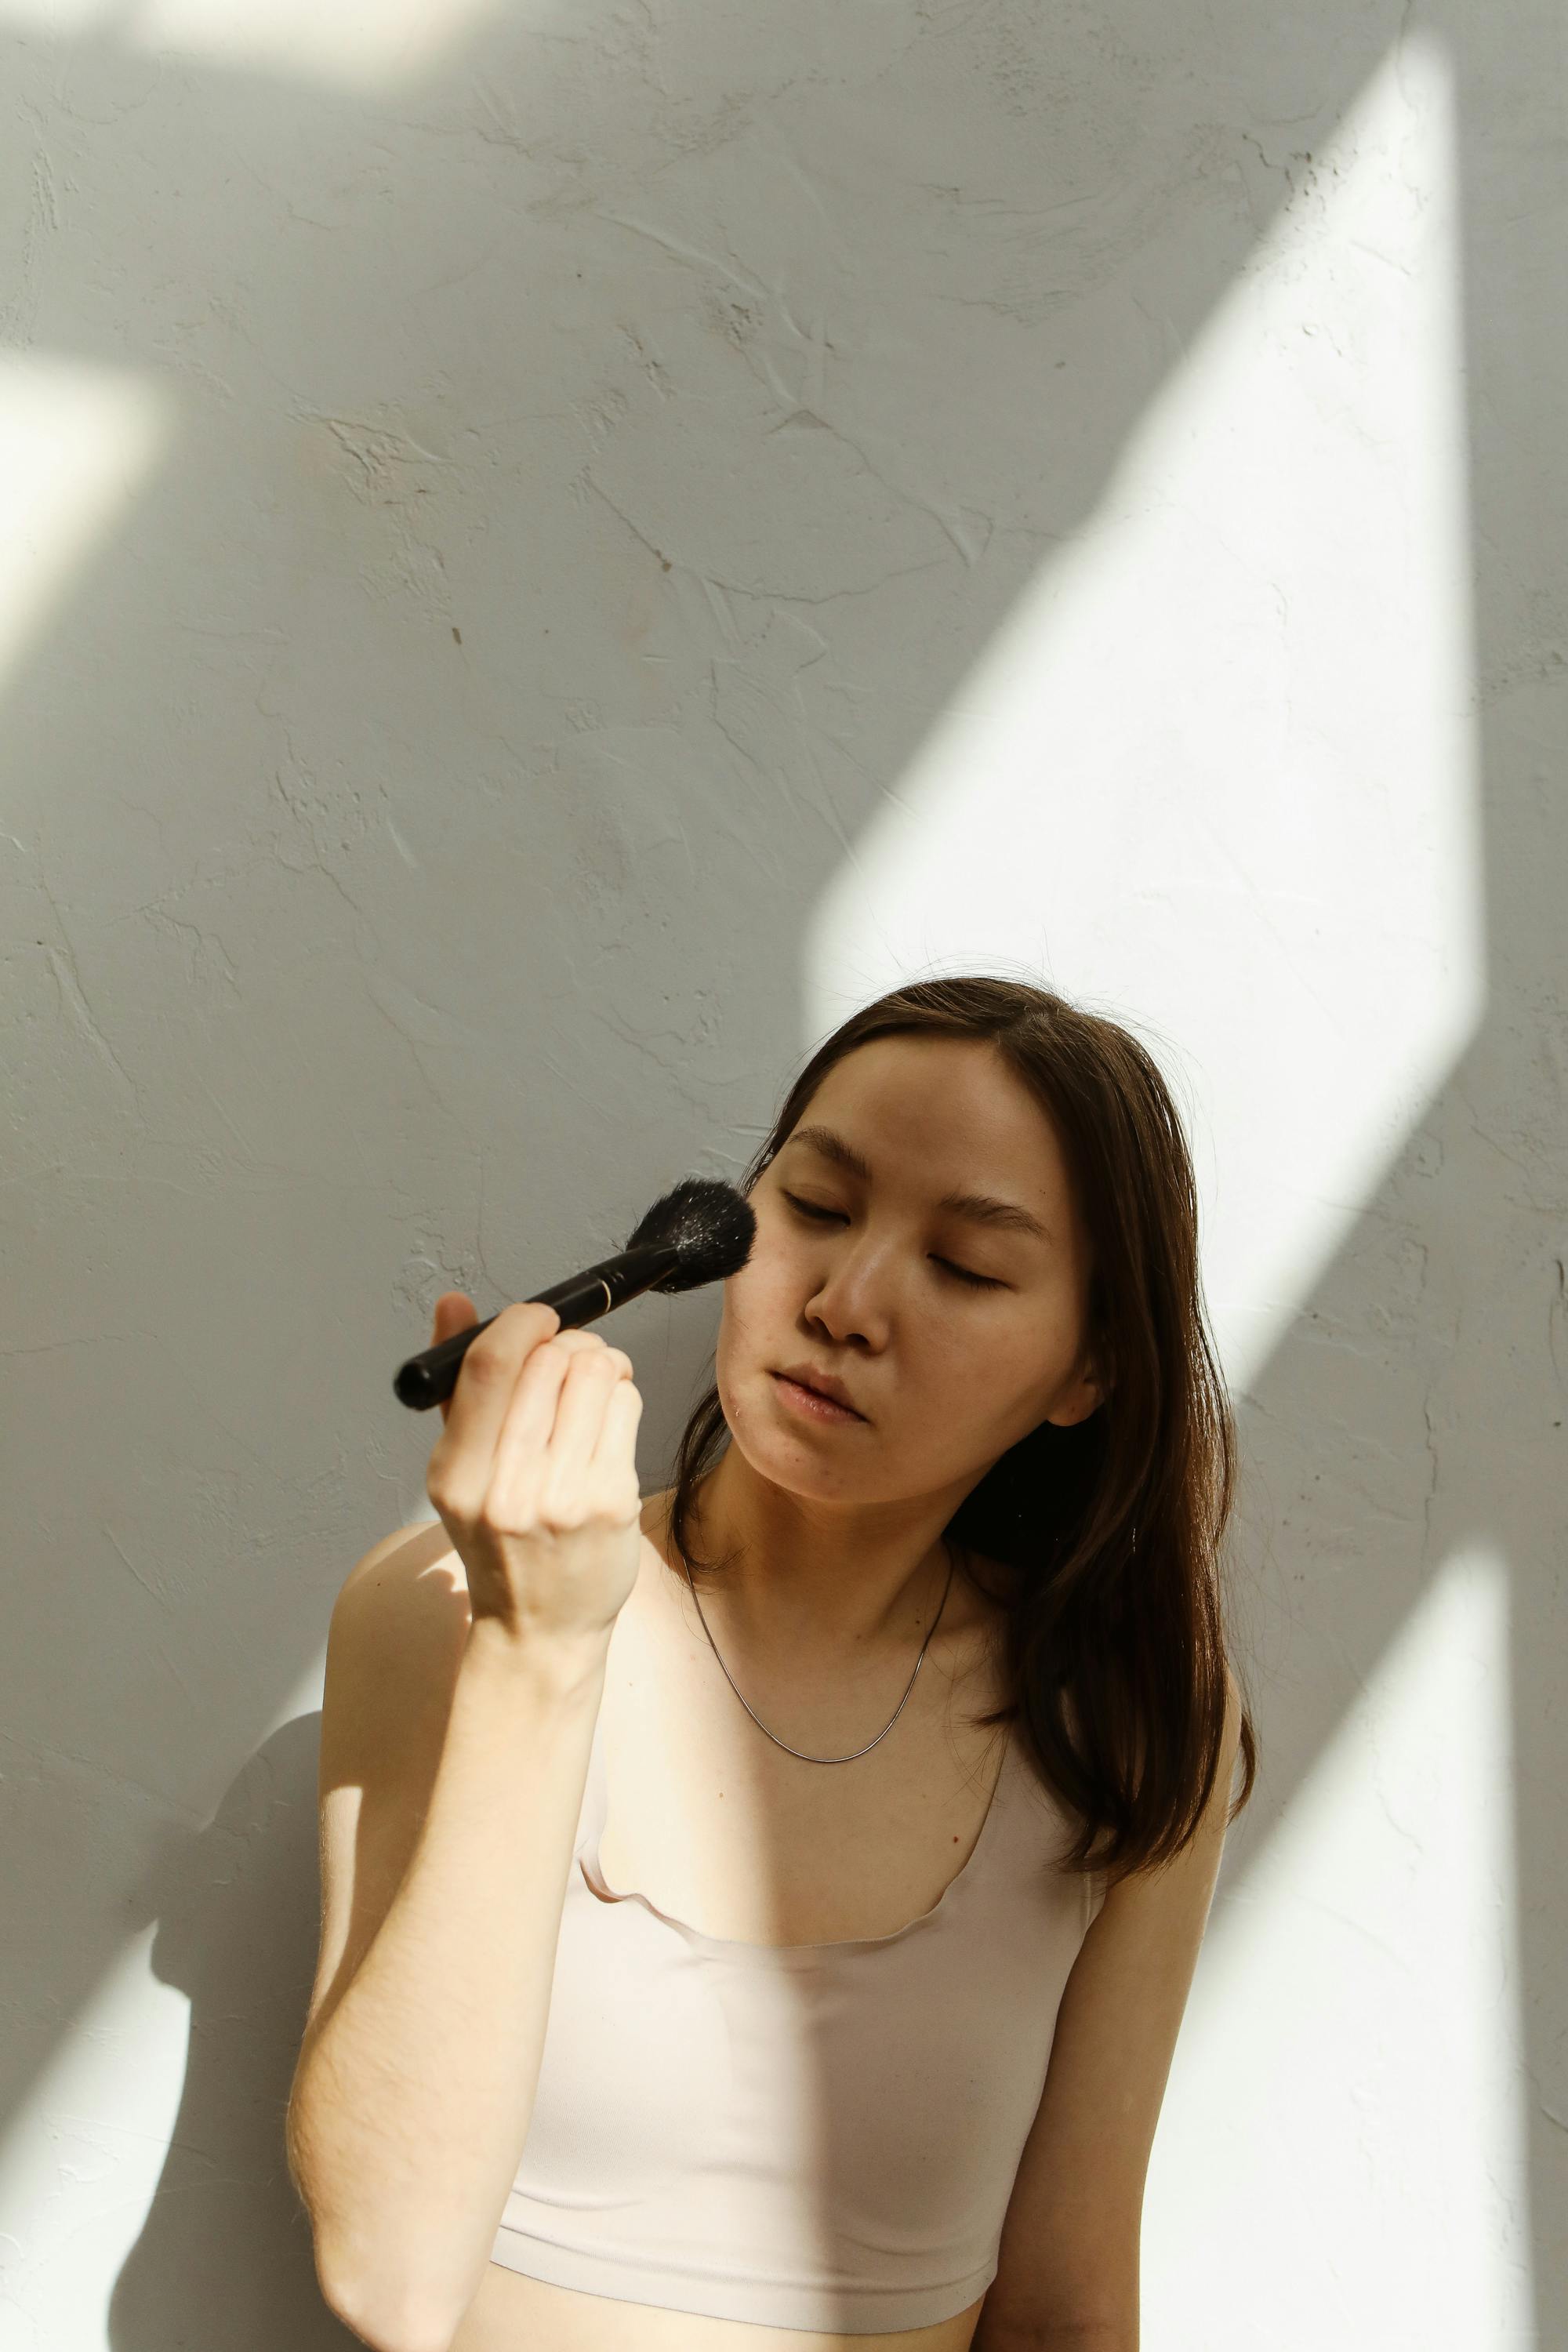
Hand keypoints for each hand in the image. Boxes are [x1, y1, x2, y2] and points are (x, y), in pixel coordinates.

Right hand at [424, 1293, 643, 1652]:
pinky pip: (627, 1405)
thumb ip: (458, 1385)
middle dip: (569, 1343)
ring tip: (594, 1386)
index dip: (522, 1322)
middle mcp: (506, 1487)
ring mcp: (563, 1497)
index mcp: (456, 1473)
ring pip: (597, 1374)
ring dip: (601, 1364)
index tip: (537, 1320)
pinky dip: (621, 1397)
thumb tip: (454, 1303)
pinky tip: (608, 1421)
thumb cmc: (501, 1543)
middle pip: (552, 1360)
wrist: (540, 1626)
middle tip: (572, 1358)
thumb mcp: (459, 1472)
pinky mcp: (612, 1502)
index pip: (491, 1364)